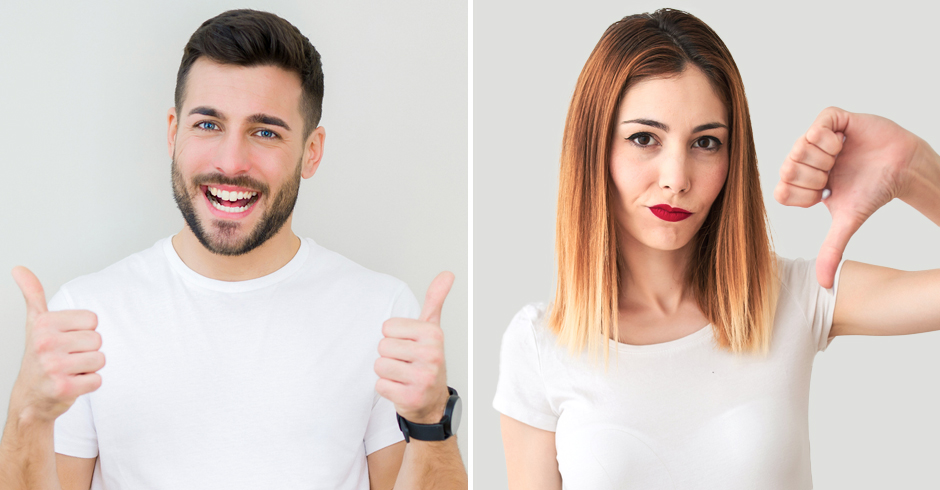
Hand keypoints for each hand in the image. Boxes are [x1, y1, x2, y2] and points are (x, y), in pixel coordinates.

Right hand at [9, 267, 104, 422]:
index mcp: (44, 324)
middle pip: (98, 340)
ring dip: (89, 368)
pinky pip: (98, 380)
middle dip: (87, 351)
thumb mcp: (35, 323)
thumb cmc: (39, 356)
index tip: (66, 340)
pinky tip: (71, 383)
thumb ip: (33, 294)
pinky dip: (89, 384)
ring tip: (70, 370)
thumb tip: (19, 268)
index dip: (84, 331)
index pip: (93, 320)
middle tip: (68, 358)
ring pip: (100, 359)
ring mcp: (53, 367)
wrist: (31, 396)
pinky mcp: (63, 388)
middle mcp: (46, 343)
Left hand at [374, 272, 453, 424]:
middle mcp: (432, 355)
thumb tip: (447, 274)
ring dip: (387, 373)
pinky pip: (380, 386)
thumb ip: (435, 300)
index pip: (388, 327)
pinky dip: (387, 389)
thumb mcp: (431, 329)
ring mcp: (424, 378)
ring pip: (379, 365)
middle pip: (382, 346)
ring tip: (404, 376)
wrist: (433, 401)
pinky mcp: (412, 397)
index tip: (409, 346)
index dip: (394, 337)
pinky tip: (402, 389)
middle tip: (406, 363)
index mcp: (433, 334)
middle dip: (390, 356)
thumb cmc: (427, 361)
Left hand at [774, 107, 919, 287]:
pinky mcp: (831, 118)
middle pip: (788, 169)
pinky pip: (817, 127)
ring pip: (800, 147)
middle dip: (816, 177)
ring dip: (826, 158)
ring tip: (842, 158)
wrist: (902, 168)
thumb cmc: (872, 192)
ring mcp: (815, 136)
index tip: (825, 193)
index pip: (781, 190)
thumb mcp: (846, 221)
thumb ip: (831, 250)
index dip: (805, 194)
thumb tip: (825, 285)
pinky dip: (832, 139)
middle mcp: (803, 157)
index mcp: (800, 180)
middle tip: (835, 175)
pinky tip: (844, 143)